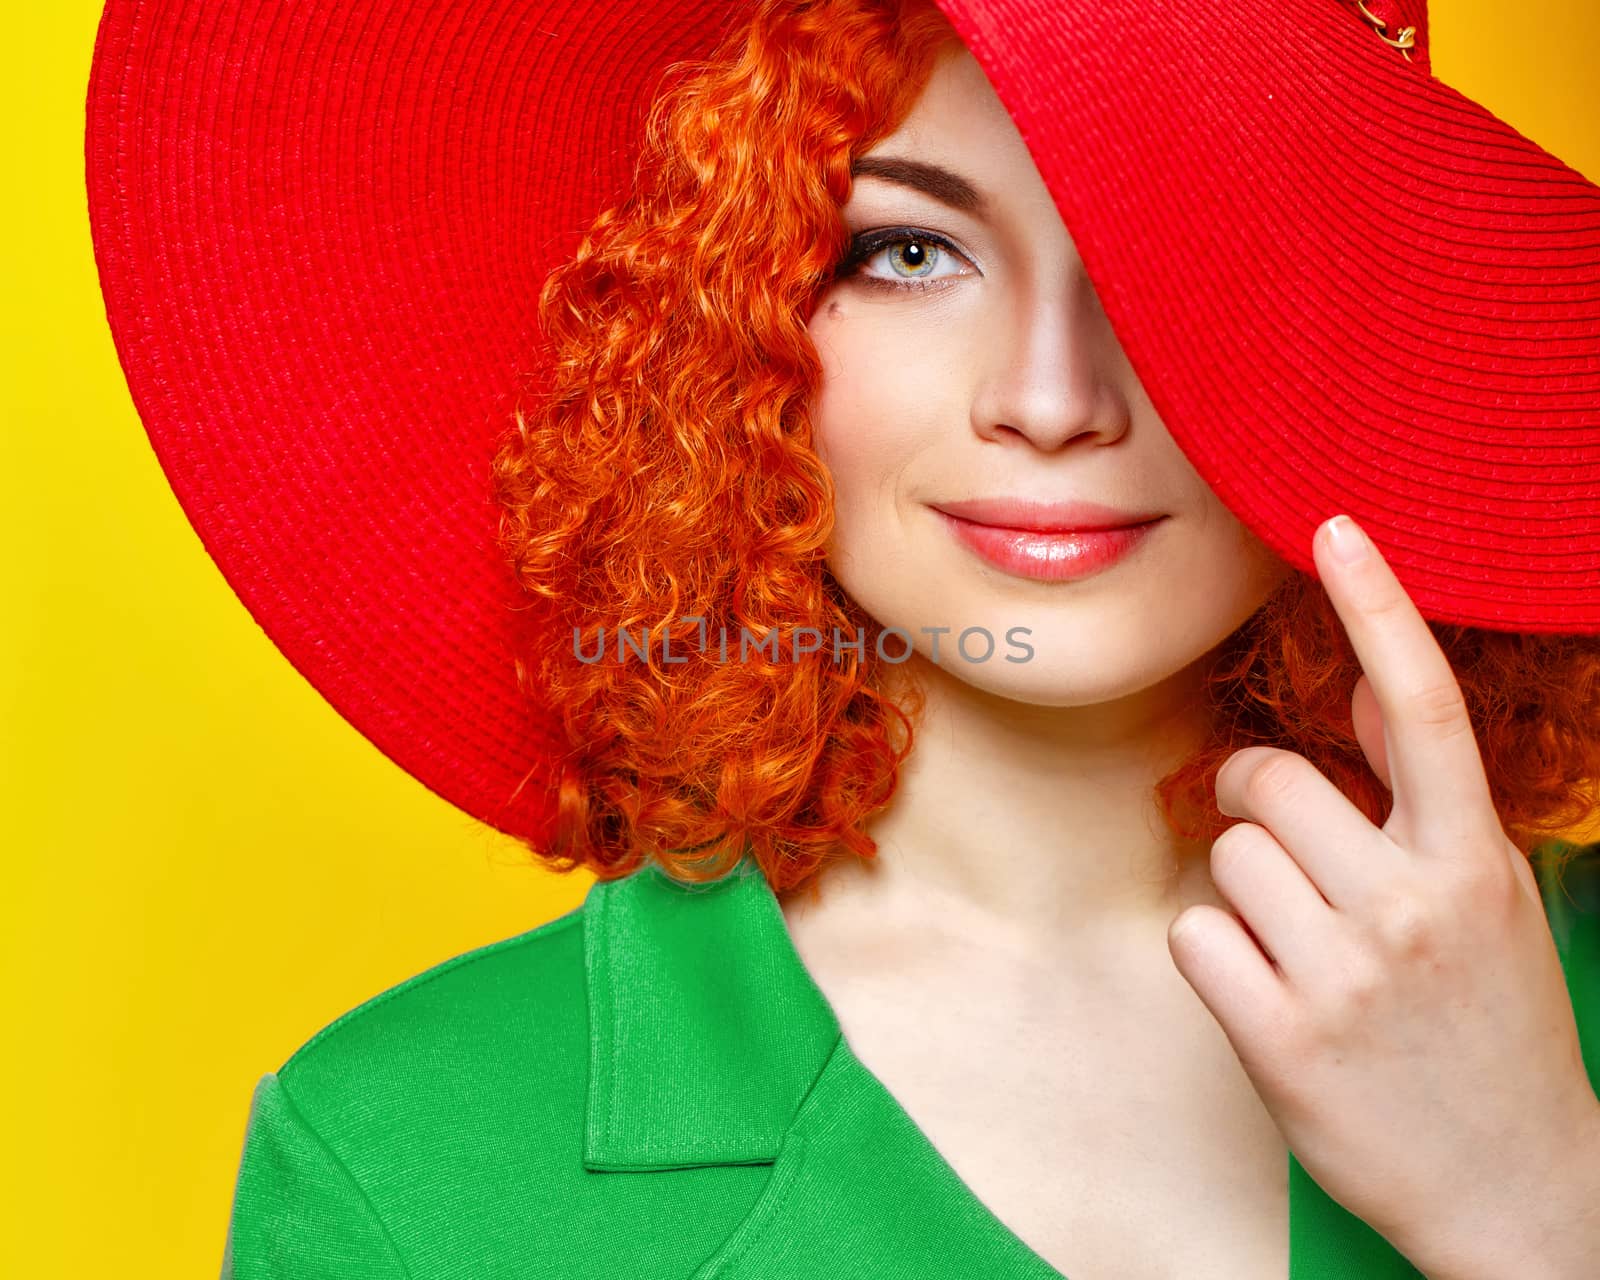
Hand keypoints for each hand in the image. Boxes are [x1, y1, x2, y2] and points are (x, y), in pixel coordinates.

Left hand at [1166, 513, 1599, 1279]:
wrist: (1517, 1188)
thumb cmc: (1487, 1024)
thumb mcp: (1486, 898)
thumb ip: (1424, 796)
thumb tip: (1379, 693)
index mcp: (1474, 859)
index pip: (1427, 708)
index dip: (1380, 608)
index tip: (1337, 528)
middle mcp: (1415, 903)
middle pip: (1268, 778)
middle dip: (1259, 806)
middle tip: (1294, 863)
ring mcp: (1348, 973)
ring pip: (1226, 854)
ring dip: (1242, 890)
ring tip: (1300, 949)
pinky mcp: (1283, 1037)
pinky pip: (1194, 932)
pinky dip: (1215, 955)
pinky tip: (1267, 995)